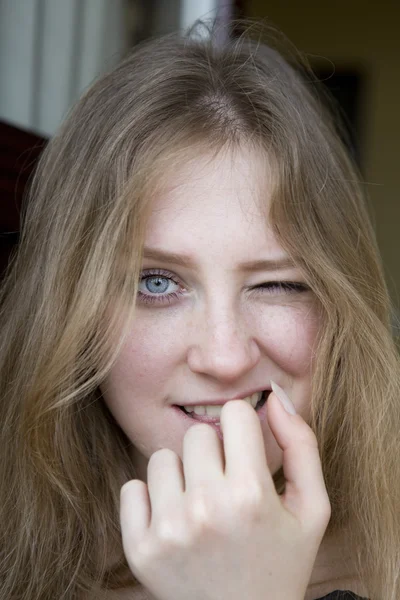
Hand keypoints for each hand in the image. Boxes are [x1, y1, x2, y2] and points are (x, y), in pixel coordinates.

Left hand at [120, 391, 330, 599]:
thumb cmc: (282, 562)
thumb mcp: (311, 509)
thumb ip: (301, 446)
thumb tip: (274, 395)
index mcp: (251, 494)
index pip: (234, 413)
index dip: (243, 431)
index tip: (245, 454)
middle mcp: (206, 508)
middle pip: (197, 434)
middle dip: (213, 453)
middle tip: (224, 487)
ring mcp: (169, 530)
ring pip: (162, 458)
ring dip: (181, 475)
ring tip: (199, 505)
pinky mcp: (140, 549)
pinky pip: (132, 488)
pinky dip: (150, 500)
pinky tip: (173, 520)